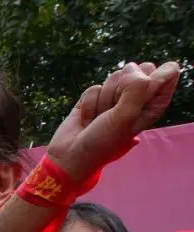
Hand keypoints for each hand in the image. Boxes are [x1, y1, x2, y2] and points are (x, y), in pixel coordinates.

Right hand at [46, 61, 180, 183]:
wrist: (70, 156)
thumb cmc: (103, 142)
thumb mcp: (126, 117)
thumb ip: (137, 88)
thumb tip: (132, 67)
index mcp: (155, 103)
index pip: (168, 71)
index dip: (150, 80)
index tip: (135, 101)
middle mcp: (138, 98)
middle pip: (139, 69)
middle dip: (122, 88)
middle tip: (114, 110)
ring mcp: (116, 97)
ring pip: (115, 76)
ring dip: (103, 100)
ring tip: (100, 119)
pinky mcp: (95, 97)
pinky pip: (94, 87)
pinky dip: (88, 104)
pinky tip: (88, 119)